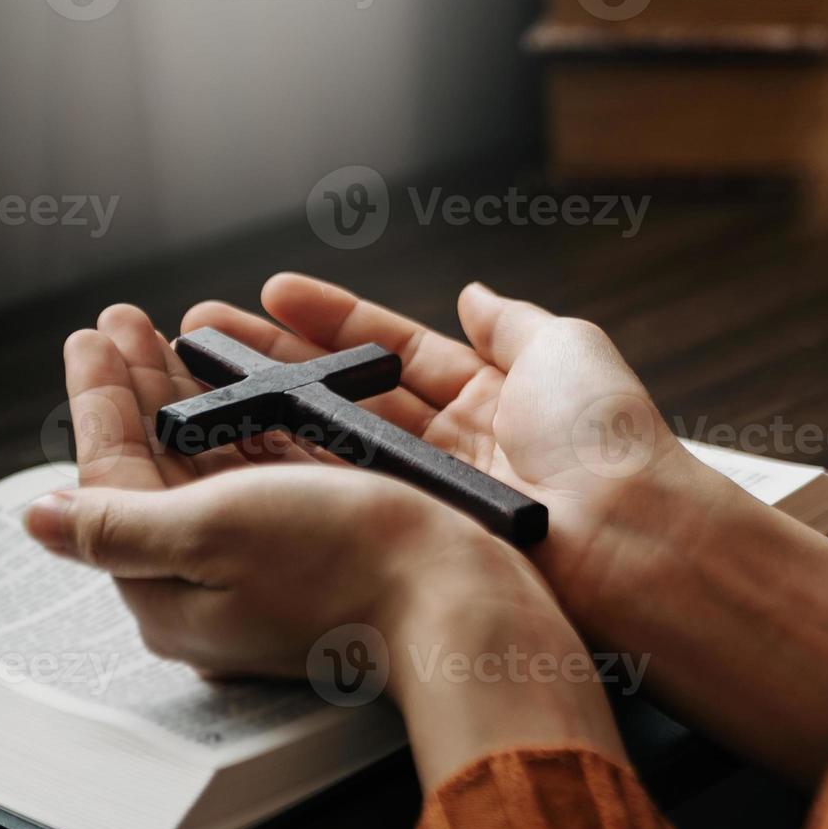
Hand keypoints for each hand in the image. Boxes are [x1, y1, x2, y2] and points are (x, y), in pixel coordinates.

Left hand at [26, 305, 625, 788]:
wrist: (461, 598)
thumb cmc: (346, 565)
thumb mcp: (212, 533)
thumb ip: (117, 524)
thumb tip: (36, 521)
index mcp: (170, 593)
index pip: (111, 483)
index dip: (98, 401)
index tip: (90, 338)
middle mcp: (211, 582)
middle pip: (155, 469)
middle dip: (137, 387)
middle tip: (123, 322)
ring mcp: (265, 564)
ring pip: (207, 464)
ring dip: (185, 395)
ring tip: (171, 335)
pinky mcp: (314, 543)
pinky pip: (260, 471)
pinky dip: (242, 419)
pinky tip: (237, 384)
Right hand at [180, 277, 717, 617]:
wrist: (626, 536)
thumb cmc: (605, 437)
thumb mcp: (566, 348)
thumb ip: (511, 321)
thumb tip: (475, 291)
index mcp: (490, 393)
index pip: (392, 347)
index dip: (331, 319)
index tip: (272, 293)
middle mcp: (450, 443)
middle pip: (348, 391)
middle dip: (278, 360)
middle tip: (207, 335)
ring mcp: (425, 492)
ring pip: (332, 440)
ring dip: (268, 408)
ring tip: (201, 378)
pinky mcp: (409, 534)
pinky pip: (339, 490)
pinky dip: (289, 463)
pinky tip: (238, 436)